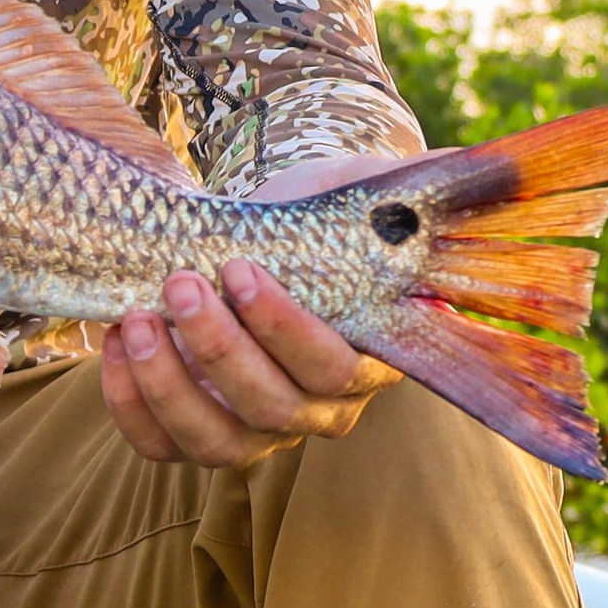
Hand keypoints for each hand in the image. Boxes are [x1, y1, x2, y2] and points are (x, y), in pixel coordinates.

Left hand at [100, 151, 412, 468]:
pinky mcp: (192, 431)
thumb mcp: (359, 191)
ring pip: (215, 441)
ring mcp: (253, 431)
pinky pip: (159, 445)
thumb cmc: (310, 217)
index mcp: (365, 361)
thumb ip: (411, 187)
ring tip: (139, 316)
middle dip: (218, 345)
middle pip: (271, 408)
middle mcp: (315, 411)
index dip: (285, 329)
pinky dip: (131, 403)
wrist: (249, 238)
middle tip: (180, 281)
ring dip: (169, 383)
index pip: (334, 370)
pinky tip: (116, 343)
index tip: (242, 269)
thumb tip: (491, 162)